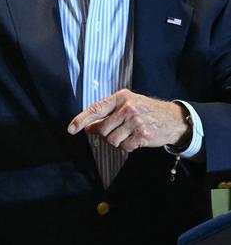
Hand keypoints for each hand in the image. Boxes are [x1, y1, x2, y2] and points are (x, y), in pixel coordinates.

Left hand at [67, 89, 191, 152]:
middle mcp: (127, 107)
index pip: (96, 109)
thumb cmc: (146, 111)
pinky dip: (128, 147)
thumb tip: (88, 127)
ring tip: (128, 134)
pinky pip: (125, 147)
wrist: (173, 119)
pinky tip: (136, 139)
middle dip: (106, 134)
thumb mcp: (126, 106)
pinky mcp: (143, 134)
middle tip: (118, 131)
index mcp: (120, 97)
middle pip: (103, 129)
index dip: (81, 119)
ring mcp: (135, 121)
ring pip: (112, 140)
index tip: (71, 129)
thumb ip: (107, 114)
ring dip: (118, 142)